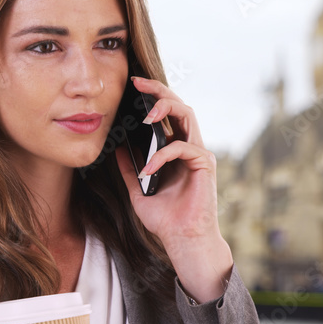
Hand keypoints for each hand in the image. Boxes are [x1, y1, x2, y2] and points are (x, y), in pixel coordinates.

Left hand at [115, 76, 220, 246]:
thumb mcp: (138, 190)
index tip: (132, 86)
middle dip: (159, 91)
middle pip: (179, 106)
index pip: (167, 115)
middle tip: (138, 83)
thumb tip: (117, 147)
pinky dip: (162, 155)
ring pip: (187, 115)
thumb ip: (129, 168)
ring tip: (146, 115)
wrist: (182, 240)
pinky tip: (148, 168)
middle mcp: (189, 147)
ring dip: (166, 108)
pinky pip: (182, 148)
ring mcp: (199, 153)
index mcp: (175, 150)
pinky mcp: (205, 164)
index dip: (152, 97)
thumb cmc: (165, 218)